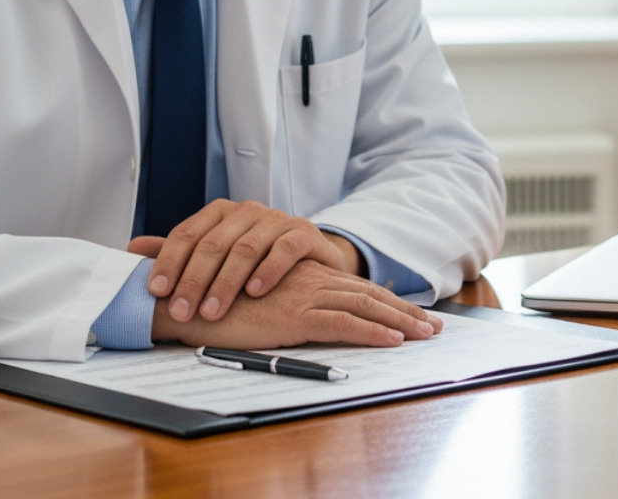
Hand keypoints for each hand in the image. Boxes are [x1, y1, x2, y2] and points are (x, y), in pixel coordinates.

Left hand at [129, 199, 364, 323]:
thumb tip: (132, 249)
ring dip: (226, 283)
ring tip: (213, 311)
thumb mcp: (218, 255)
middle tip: (182, 311)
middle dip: (194, 280)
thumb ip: (179, 252)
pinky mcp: (305, 233)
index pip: (187, 234)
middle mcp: (248, 212)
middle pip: (213, 244)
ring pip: (245, 248)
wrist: (312, 258)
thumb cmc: (259, 259)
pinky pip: (284, 249)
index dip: (169, 262)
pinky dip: (268, 271)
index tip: (157, 291)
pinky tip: (255, 292)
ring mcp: (278, 220)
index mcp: (221, 214)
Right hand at [151, 259, 440, 348]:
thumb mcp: (256, 300)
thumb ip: (280, 301)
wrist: (184, 299)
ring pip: (365, 307)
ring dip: (400, 322)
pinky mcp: (294, 315)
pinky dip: (372, 331)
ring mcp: (304, 296)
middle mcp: (310, 281)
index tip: (412, 314)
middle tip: (434, 326)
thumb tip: (302, 316)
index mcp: (304, 277)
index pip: (355, 288)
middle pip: (369, 295)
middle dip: (404, 311)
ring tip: (426, 334)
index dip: (387, 301)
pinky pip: (344, 323)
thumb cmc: (214, 302)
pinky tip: (394, 340)